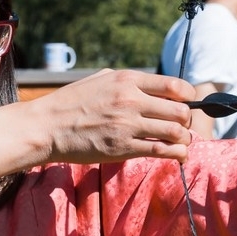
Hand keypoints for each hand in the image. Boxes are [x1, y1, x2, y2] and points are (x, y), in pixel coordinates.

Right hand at [40, 69, 195, 162]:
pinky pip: (160, 151)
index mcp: (127, 81)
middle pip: (181, 111)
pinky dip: (175, 154)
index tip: (186, 104)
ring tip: (181, 142)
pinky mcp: (123, 148)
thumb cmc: (72, 102)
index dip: (188, 97)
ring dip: (184, 139)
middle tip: (183, 126)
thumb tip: (154, 86)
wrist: (47, 126)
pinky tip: (177, 155)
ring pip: (175, 133)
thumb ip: (129, 82)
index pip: (175, 86)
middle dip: (187, 121)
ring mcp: (127, 126)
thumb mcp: (101, 79)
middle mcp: (131, 101)